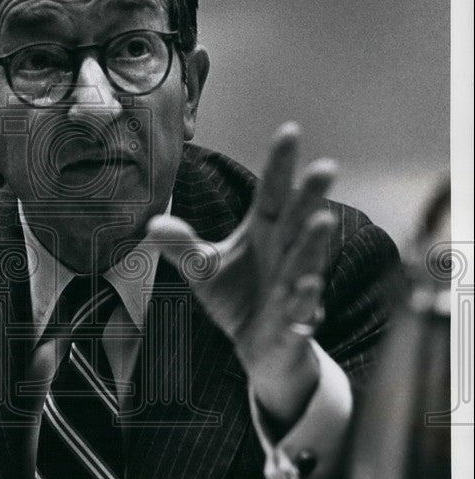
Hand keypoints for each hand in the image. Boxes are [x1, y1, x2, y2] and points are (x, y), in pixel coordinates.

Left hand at [145, 123, 336, 425]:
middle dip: (310, 197)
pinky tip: (305, 287)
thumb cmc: (239, 298)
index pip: (272, 194)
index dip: (280, 165)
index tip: (290, 130)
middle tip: (325, 167)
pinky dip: (304, 300)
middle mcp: (285, 254)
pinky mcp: (295, 323)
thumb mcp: (204, 270)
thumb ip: (182, 246)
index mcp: (265, 233)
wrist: (260, 348)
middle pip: (297, 221)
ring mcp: (294, 288)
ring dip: (313, 244)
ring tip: (321, 220)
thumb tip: (154, 223)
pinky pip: (302, 310)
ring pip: (306, 262)